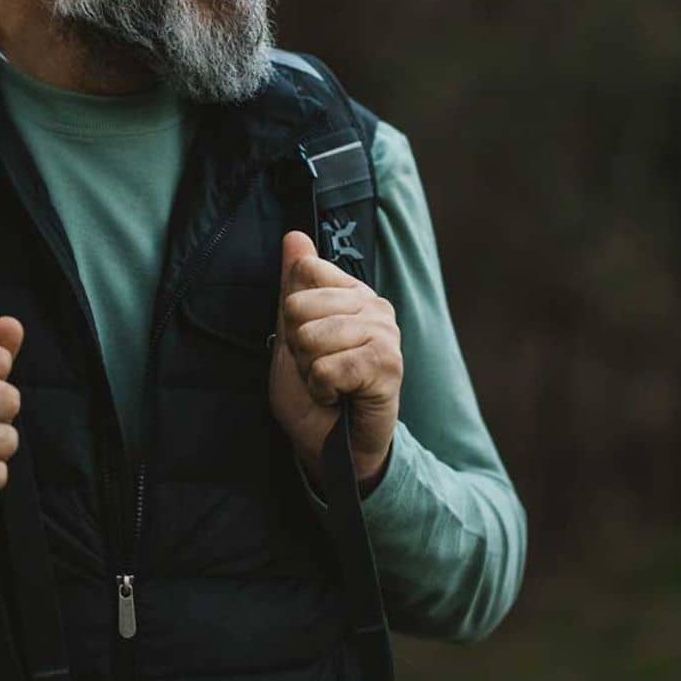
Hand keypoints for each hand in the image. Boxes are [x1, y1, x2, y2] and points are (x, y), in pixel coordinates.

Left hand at [267, 231, 400, 492]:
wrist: (333, 445)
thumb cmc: (314, 392)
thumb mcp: (291, 335)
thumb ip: (293, 287)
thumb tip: (294, 235)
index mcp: (351, 292)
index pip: (304, 270)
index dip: (291, 313)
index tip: (306, 341)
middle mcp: (374, 305)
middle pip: (300, 305)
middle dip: (298, 346)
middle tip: (319, 367)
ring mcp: (386, 333)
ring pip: (312, 337)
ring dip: (310, 371)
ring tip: (329, 383)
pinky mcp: (388, 364)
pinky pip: (330, 368)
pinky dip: (323, 389)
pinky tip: (339, 396)